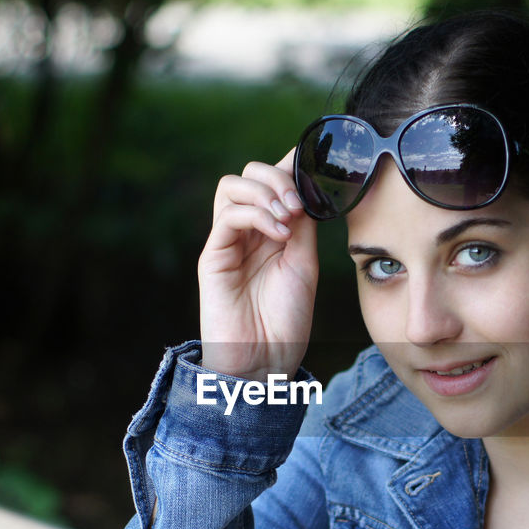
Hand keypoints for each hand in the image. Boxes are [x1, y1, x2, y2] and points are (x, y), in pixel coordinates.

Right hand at [197, 149, 317, 380]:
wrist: (264, 362)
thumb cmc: (286, 320)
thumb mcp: (304, 262)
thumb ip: (303, 225)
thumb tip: (305, 186)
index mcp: (270, 231)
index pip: (272, 181)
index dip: (291, 167)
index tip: (316, 166)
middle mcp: (246, 232)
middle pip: (249, 174)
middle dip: (278, 177)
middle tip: (299, 203)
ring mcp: (227, 242)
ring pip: (232, 186)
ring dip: (265, 191)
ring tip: (288, 216)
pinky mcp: (212, 257)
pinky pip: (228, 215)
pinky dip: (256, 214)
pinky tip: (279, 234)